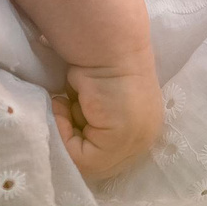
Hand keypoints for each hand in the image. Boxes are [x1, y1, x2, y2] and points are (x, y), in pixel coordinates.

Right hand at [52, 57, 163, 184]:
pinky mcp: (119, 144)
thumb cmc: (100, 57)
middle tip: (63, 108)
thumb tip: (73, 126)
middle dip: (74, 137)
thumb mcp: (97, 96)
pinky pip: (79, 159)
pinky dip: (63, 133)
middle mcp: (144, 137)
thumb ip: (91, 116)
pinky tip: (62, 104)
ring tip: (64, 101)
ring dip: (67, 133)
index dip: (81, 133)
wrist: (109, 41)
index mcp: (143, 125)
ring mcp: (136, 143)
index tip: (68, 106)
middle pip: (98, 160)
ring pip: (87, 163)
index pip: (107, 150)